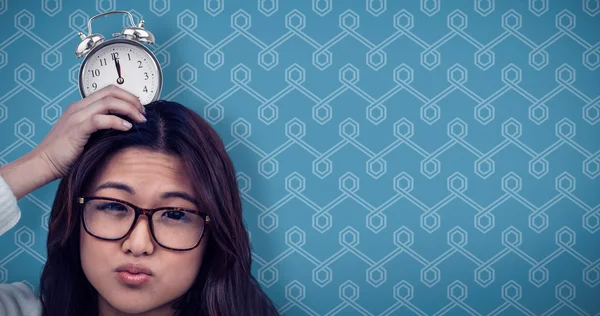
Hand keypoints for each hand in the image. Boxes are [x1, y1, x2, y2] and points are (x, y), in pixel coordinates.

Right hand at [0, 85, 145, 198]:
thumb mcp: (87, 136)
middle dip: (132, 100)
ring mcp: (77, 116)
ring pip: (109, 101)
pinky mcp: (77, 128)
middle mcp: (79, 107)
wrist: (43, 164)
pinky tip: (127, 127)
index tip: (140, 109)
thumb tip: (126, 127)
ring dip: (129, 109)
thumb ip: (102, 128)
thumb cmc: (66, 154)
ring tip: (140, 120)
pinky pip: (101, 119)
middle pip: (112, 92)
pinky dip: (118, 121)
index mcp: (81, 106)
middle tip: (144, 113)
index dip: (128, 96)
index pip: (109, 91)